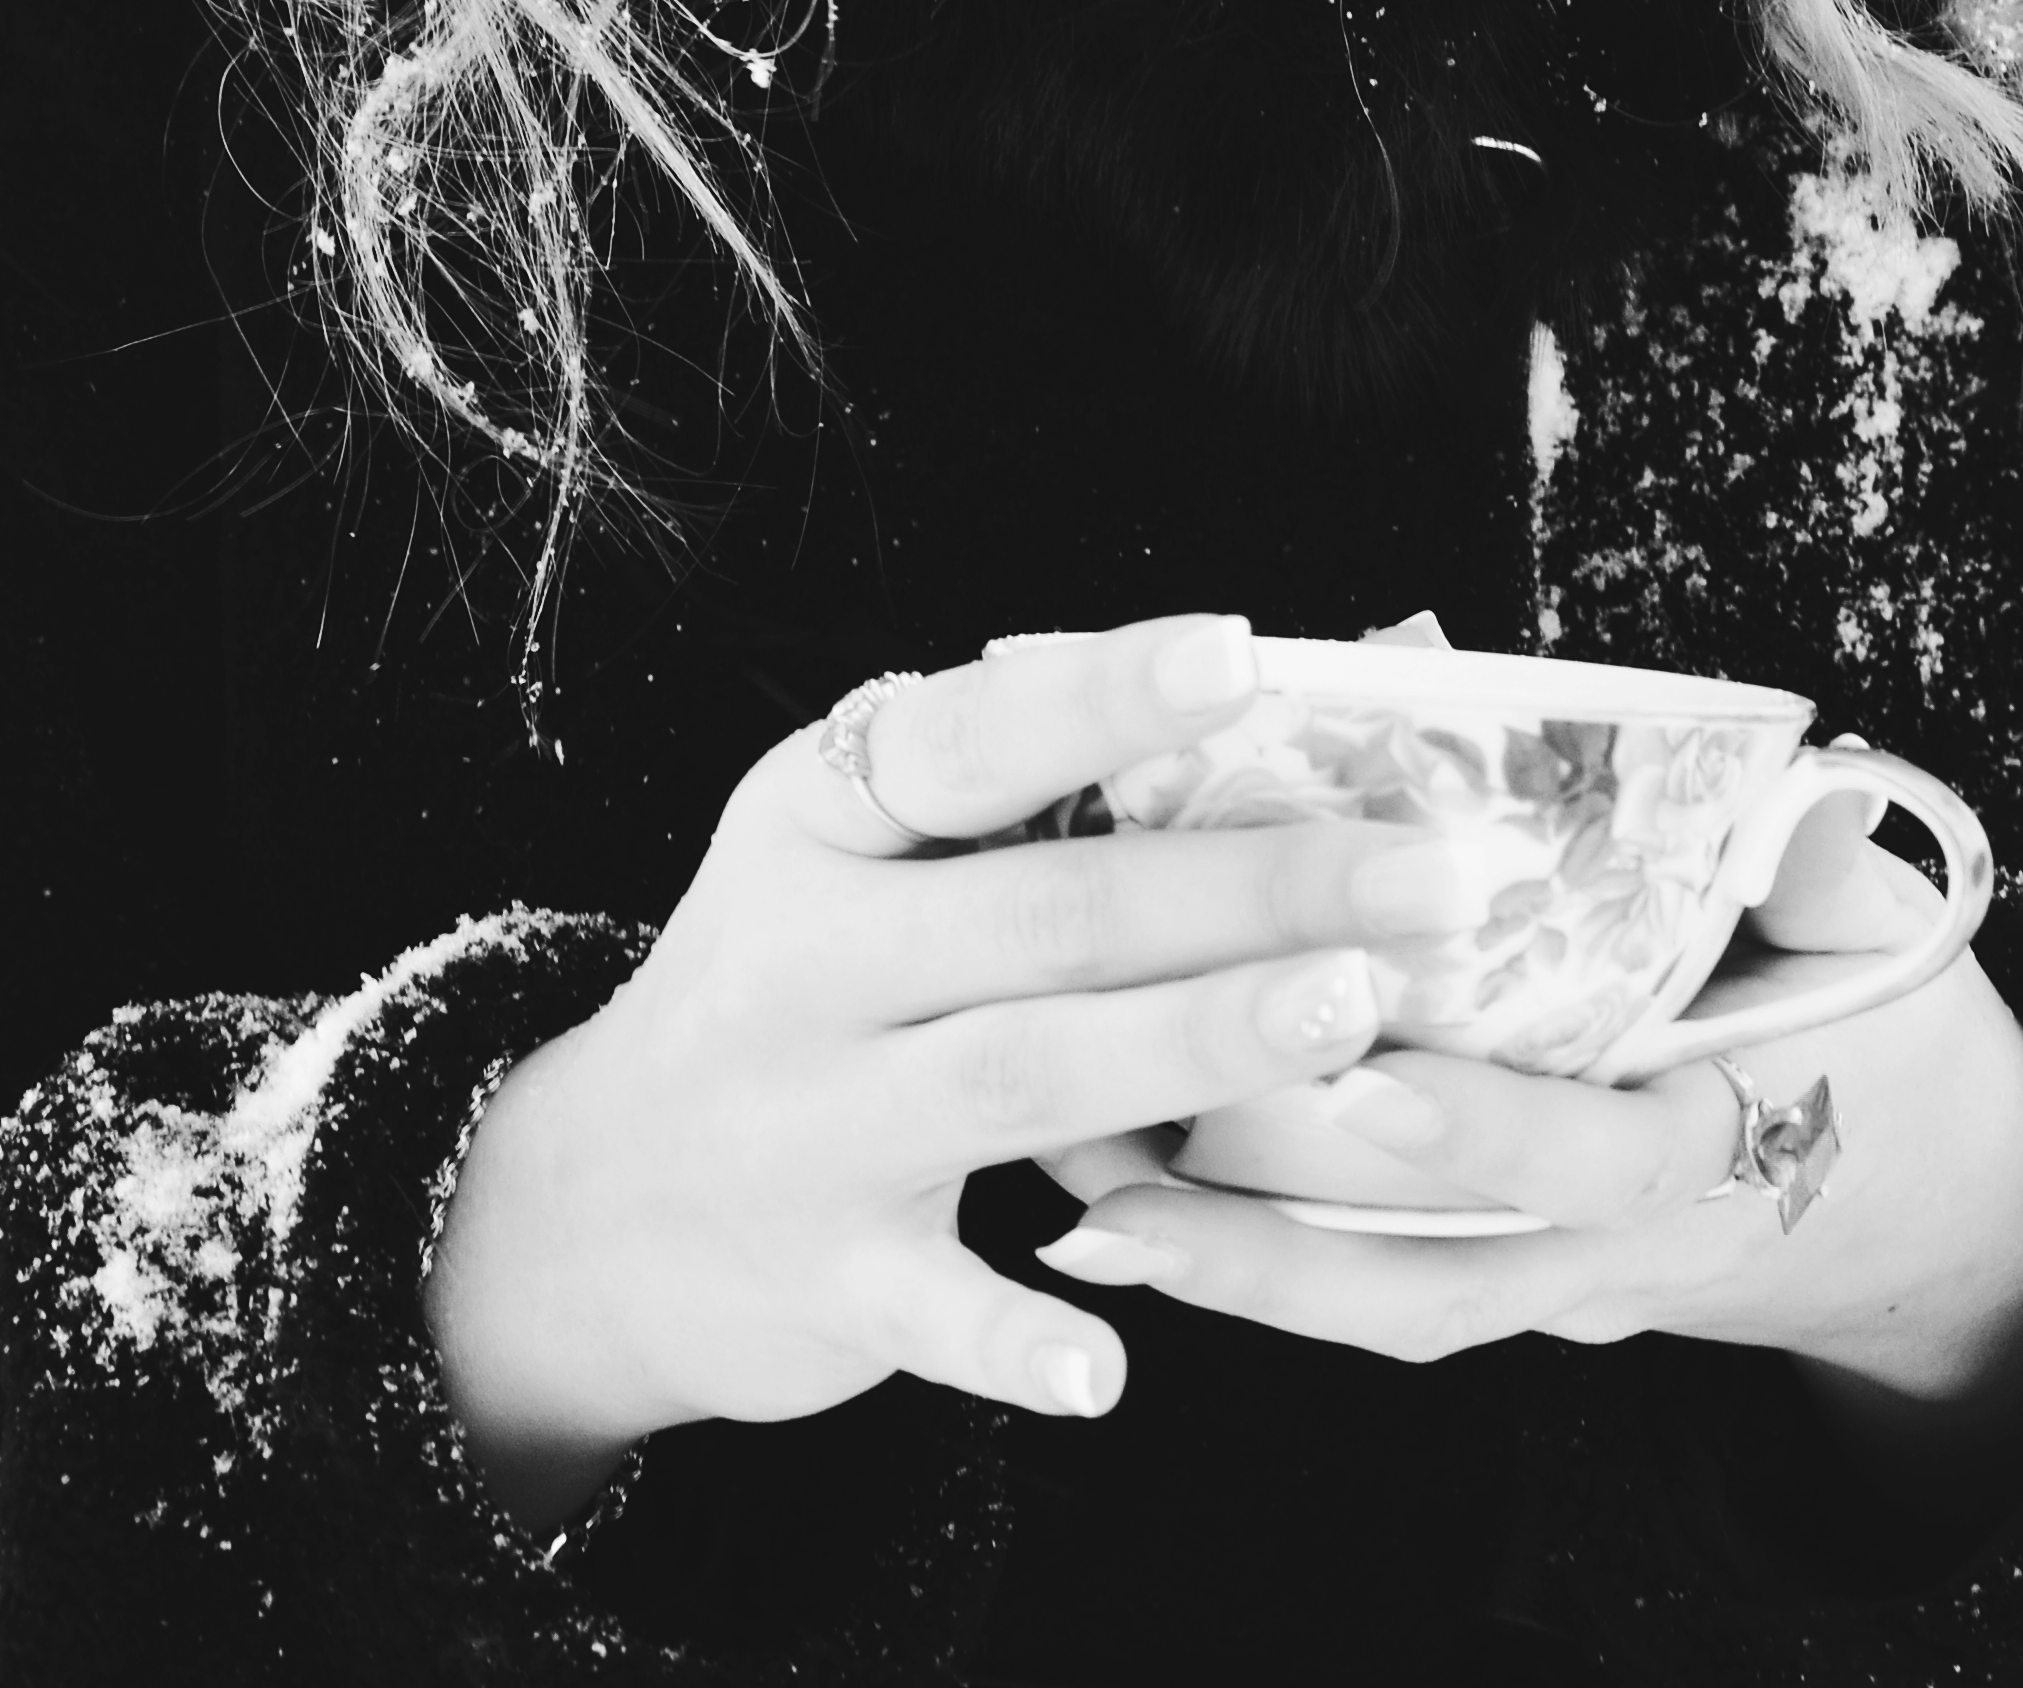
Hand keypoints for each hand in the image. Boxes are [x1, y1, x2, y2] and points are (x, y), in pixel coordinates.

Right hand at [420, 613, 1491, 1522]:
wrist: (594, 1200)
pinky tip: (1112, 1366)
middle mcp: (807, 953)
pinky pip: (931, 1306)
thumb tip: (1281, 693)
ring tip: (1350, 1015)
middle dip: (1251, 886)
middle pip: (1052, 910)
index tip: (1244, 657)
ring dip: (1192, 1045)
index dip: (1106, 694)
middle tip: (1428, 875)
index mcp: (824, 813)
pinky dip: (1015, 1337)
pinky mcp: (821, 1275)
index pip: (971, 735)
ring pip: (1024, 1076)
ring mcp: (809, 1121)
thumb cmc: (806, 978)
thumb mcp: (857, 850)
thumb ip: (1023, 788)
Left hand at [1034, 790, 2022, 1461]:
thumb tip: (1789, 795)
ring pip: (1387, 1305)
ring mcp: (1566, 1290)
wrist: (1915, 1193)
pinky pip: (1372, 1304)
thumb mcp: (1871, 926)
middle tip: (1152, 1117)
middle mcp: (1635, 1249)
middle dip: (1293, 1204)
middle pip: (1450, 1262)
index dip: (1484, 1131)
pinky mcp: (1503, 1289)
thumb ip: (1804, 861)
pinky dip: (1249, 1271)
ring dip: (1235, 1257)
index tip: (1363, 1077)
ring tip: (1091, 1183)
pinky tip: (1121, 1219)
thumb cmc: (1877, 1021)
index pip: (1606, 1164)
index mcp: (1734, 1142)